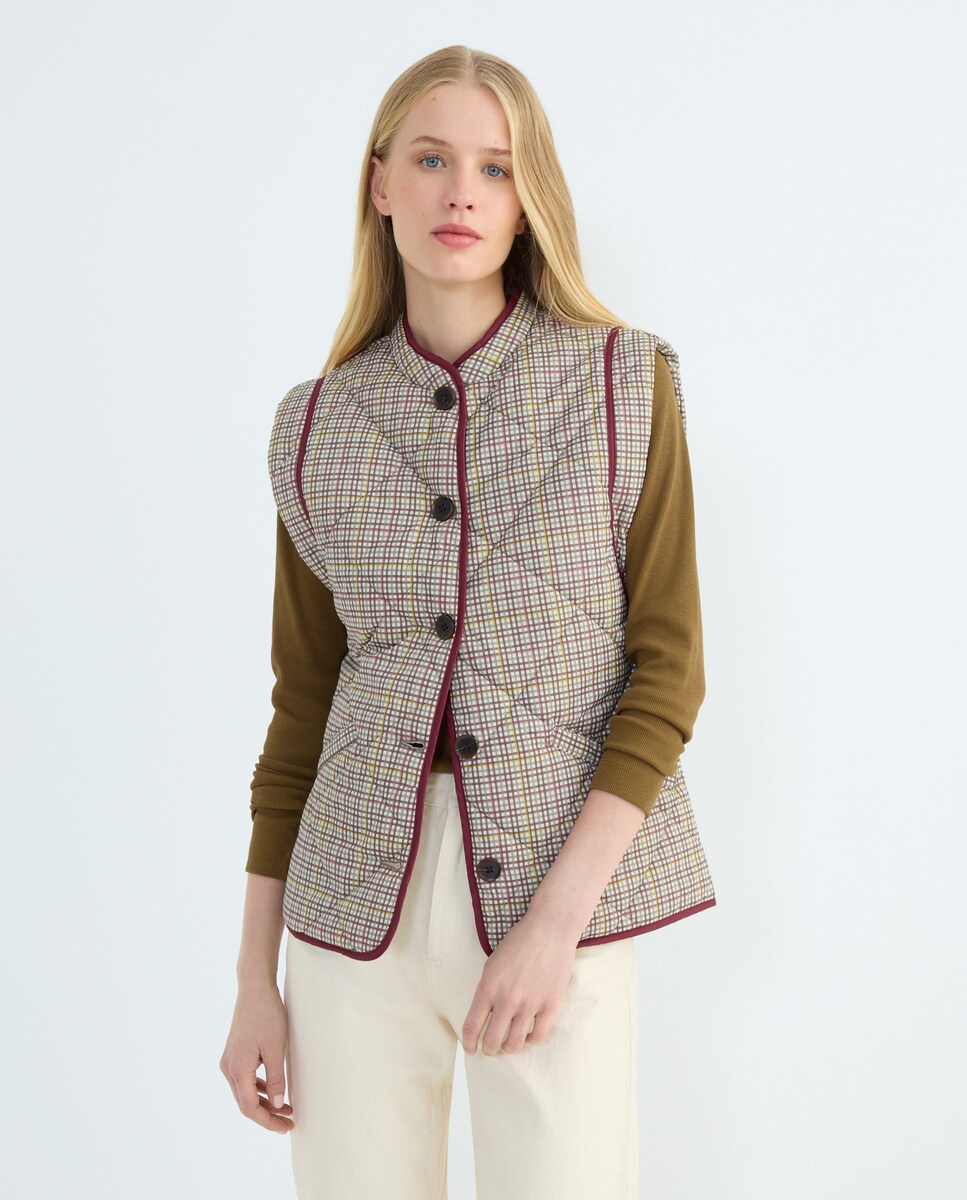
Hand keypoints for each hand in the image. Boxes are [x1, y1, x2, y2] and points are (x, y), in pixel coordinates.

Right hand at [220, 980, 294, 1132]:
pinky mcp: (234, 1054)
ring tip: (287, 1109)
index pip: (250, 1108)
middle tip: (289, 1122)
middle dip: (267, 1115)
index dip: (268, 1121)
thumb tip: (279, 1105)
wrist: (254, 989)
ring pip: (245, 1092)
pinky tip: (275, 1090)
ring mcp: (230, 1060)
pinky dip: (260, 1088)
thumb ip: (277, 1078)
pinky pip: (245, 1079)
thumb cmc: (267, 1015)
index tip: (285, 1127)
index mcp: (237, 1069)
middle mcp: (229, 1068)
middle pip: (245, 1103)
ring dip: (265, 1102)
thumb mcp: (276, 1048)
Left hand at [461, 912, 577, 1055]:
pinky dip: (530, 1040)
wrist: (549, 929)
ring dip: (509, 1048)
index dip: (469, 1043)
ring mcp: (529, 1004)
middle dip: (489, 1049)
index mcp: (488, 987)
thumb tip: (485, 1014)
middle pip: (492, 1040)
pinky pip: (538, 1036)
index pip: (472, 1026)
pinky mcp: (549, 1005)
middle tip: (490, 1048)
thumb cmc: (519, 941)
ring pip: (515, 1043)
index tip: (470, 1049)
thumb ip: (488, 989)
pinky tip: (528, 1034)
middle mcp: (507, 1000)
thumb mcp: (493, 963)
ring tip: (509, 1044)